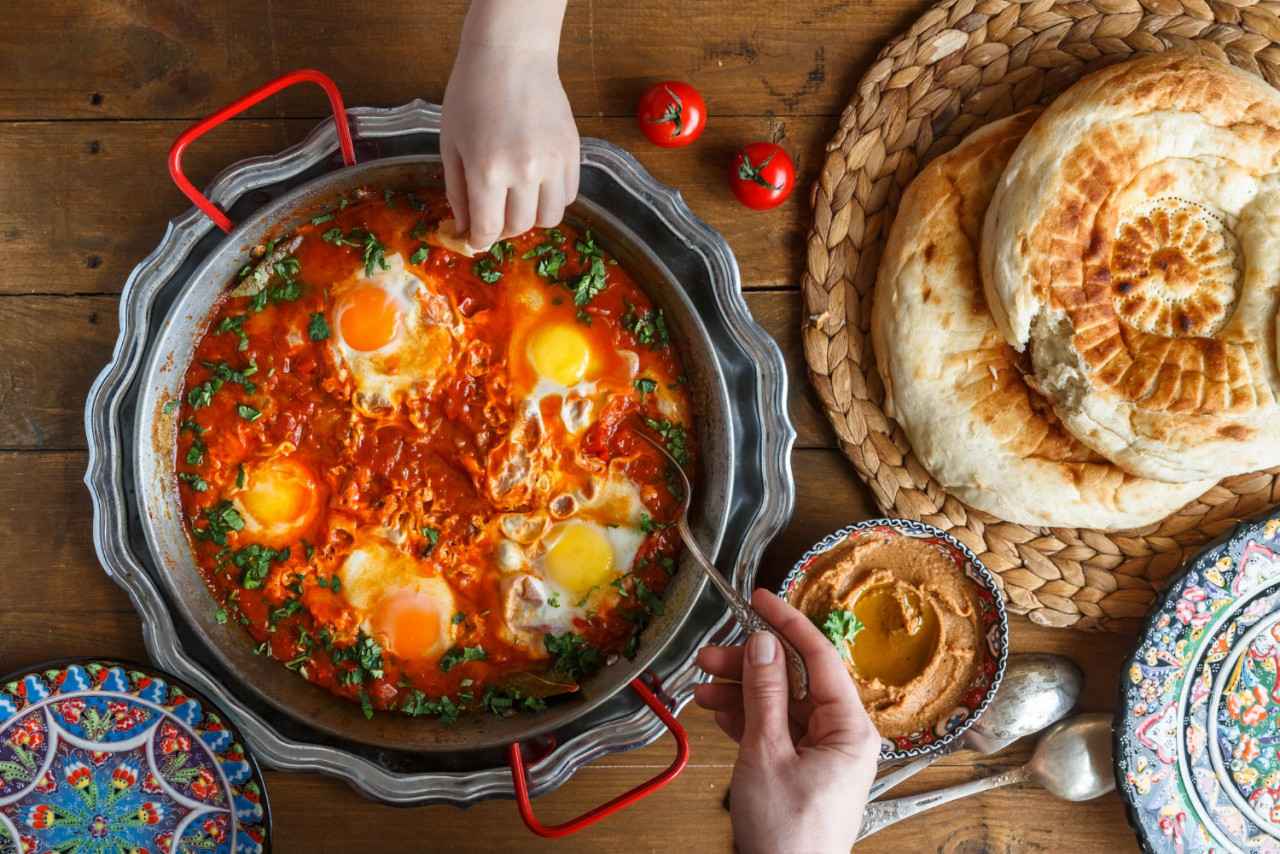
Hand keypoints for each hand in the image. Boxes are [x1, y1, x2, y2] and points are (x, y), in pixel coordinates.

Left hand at [440, 0, 578, 249]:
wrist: (511, 55)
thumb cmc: (472, 93)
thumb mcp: (451, 144)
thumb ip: (458, 192)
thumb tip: (466, 228)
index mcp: (488, 170)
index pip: (488, 229)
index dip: (479, 240)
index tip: (476, 239)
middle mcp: (525, 171)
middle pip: (519, 227)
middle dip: (502, 228)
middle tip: (493, 215)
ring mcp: (553, 162)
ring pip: (550, 218)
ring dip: (531, 218)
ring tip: (517, 201)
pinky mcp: (572, 152)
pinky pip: (569, 195)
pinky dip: (553, 198)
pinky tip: (537, 183)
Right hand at [696, 589, 879, 853]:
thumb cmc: (789, 836)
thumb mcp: (767, 754)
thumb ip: (764, 694)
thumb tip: (764, 643)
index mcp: (849, 728)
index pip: (819, 657)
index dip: (787, 623)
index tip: (760, 598)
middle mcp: (841, 735)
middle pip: (794, 679)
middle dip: (750, 664)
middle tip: (710, 653)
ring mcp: (822, 752)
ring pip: (779, 703)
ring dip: (740, 691)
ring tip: (702, 686)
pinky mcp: (802, 768)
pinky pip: (775, 729)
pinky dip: (746, 718)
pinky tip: (717, 709)